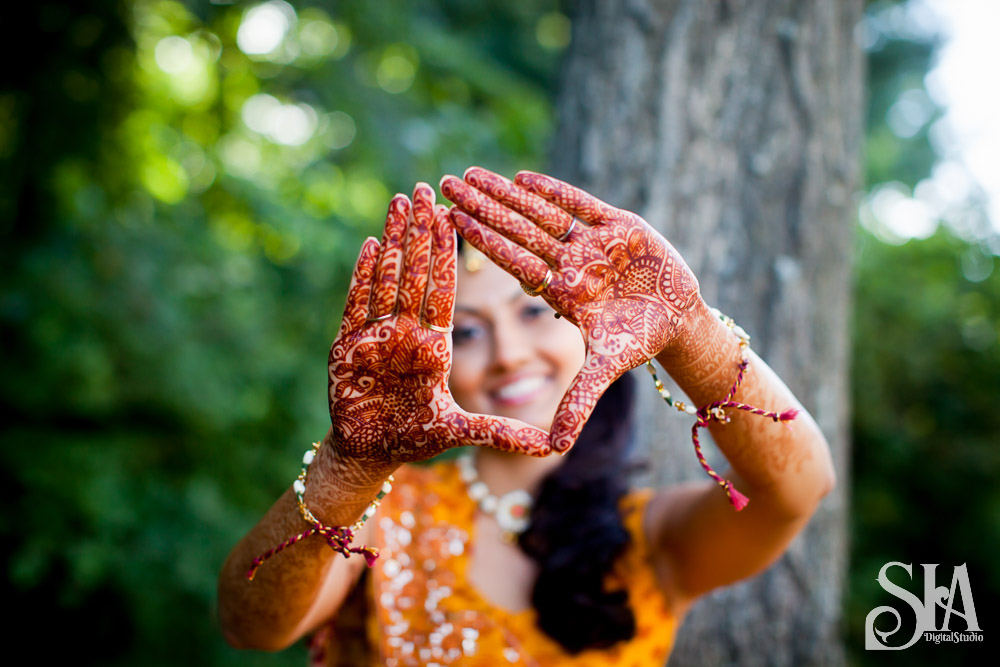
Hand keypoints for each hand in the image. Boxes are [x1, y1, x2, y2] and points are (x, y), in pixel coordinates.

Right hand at [328, 183, 551, 463]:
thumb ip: (504, 433)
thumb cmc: (415, 438)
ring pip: (386, 278)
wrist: (370, 453)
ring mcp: (376, 336)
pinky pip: (356, 305)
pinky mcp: (347, 347)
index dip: (448, 255)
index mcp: (434, 345)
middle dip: (420, 231)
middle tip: (427, 188)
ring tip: (399, 201)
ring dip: (393, 240)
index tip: (456, 217)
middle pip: (415, 273)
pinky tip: (371, 243)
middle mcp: (406, 333)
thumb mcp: (464, 432)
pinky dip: (363, 275)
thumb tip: (554, 447)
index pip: (444, 291)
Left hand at [440, 168, 701, 452]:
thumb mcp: (605, 370)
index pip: (514, 262)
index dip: (482, 241)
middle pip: (517, 230)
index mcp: (560, 290)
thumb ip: (578, 401)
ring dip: (507, 193)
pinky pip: (582, 205)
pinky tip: (522, 178)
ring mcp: (591, 243)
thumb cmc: (639, 342)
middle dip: (482, 207)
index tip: (450, 222)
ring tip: (471, 174)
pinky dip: (555, 191)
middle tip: (444, 183)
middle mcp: (569, 263)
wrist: (680, 320)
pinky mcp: (619, 226)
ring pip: (541, 213)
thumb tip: (553, 449)